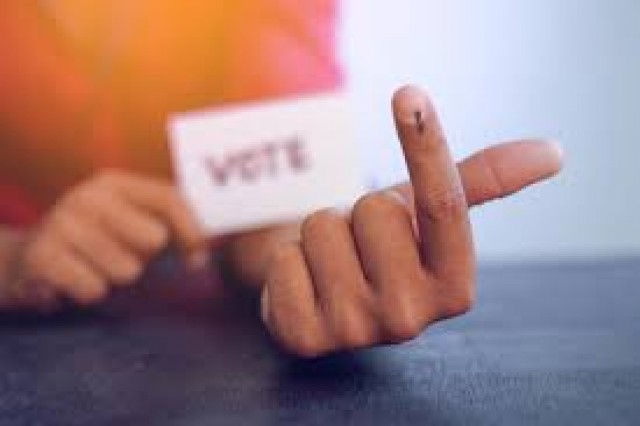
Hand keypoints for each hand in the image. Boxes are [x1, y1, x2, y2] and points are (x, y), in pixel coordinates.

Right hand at [0, 170, 206, 311]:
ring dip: (116, 278)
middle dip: (147, 259)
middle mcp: (88, 195)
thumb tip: (214, 242)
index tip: (200, 257)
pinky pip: (96, 289)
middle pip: (154, 238)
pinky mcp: (44, 255)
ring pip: (127, 270)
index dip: (194, 230)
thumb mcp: (129, 224)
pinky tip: (74, 279)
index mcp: (114, 183)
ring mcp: (63, 223)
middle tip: (121, 257)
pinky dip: (91, 292)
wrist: (27, 257)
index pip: (170, 199)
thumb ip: (169, 226)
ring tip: (94, 267)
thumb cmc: (94, 242)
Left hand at [260, 86, 562, 356]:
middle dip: (358, 212)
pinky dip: (288, 259)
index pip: (445, 206)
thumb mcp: (425, 213)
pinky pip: (284, 259)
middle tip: (359, 242)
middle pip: (374, 210)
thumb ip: (482, 182)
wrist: (321, 293)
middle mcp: (410, 320)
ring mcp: (355, 333)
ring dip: (320, 234)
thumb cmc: (379, 247)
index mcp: (454, 289)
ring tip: (332, 261)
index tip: (409, 93)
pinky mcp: (304, 338)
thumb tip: (554, 152)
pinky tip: (304, 283)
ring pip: (323, 228)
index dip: (426, 145)